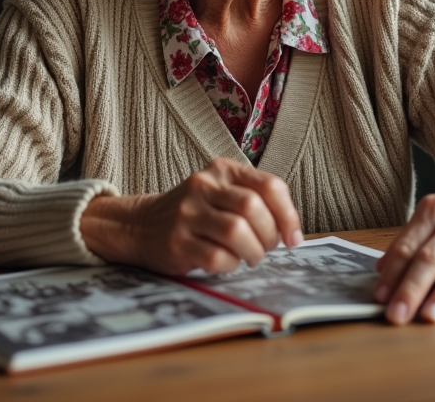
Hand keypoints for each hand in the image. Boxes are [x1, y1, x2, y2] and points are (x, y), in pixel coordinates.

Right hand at [80, 157, 303, 274]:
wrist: (142, 225)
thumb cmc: (195, 214)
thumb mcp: (223, 193)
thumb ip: (255, 202)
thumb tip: (291, 232)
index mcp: (223, 170)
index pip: (270, 186)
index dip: (288, 215)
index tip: (292, 238)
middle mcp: (204, 186)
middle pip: (253, 207)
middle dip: (269, 235)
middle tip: (266, 249)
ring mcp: (187, 213)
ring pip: (237, 231)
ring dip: (253, 252)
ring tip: (250, 258)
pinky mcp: (176, 241)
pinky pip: (217, 256)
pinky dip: (230, 265)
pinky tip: (226, 263)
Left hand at [374, 190, 434, 324]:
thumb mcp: (433, 217)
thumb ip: (408, 241)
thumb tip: (381, 269)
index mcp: (434, 211)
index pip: (407, 246)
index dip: (392, 273)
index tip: (381, 296)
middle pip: (429, 259)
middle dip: (411, 289)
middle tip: (397, 314)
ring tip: (428, 316)